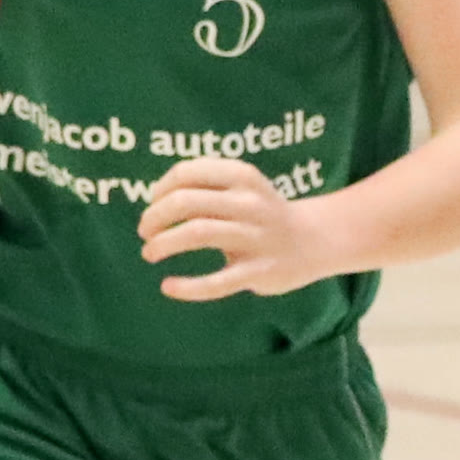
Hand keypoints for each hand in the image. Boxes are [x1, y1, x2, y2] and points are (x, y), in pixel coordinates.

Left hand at [136, 158, 332, 300]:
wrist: (315, 240)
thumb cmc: (264, 212)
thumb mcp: (243, 186)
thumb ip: (206, 186)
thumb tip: (155, 200)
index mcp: (242, 176)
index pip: (187, 173)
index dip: (160, 189)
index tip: (152, 204)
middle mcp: (249, 202)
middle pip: (186, 202)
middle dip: (154, 217)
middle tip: (144, 232)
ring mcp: (255, 237)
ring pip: (196, 233)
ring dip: (163, 243)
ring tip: (149, 253)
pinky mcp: (259, 271)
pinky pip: (216, 282)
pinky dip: (187, 287)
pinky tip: (168, 286)